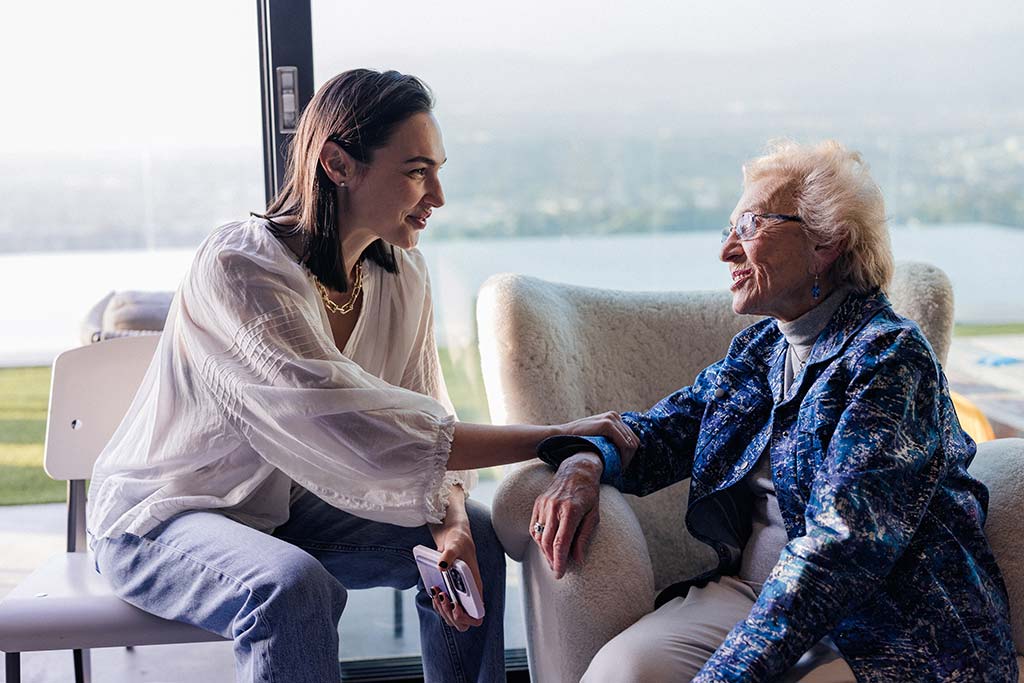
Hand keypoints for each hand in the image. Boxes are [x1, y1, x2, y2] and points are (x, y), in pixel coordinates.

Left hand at [428, 494, 483, 631]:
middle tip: (443, 598)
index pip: (477, 615)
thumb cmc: (458, 540)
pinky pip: (444, 608)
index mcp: (476, 587)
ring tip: (437, 592)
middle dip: (450, 616)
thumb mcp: (454, 544)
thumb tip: (441, 566)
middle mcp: (469, 595)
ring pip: (452, 618)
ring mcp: (459, 595)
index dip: (466, 618)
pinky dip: (437, 604)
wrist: (452, 535)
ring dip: (442, 611)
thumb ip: (449, 554)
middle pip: (462, 622)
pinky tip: (434, 591)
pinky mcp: (450, 592)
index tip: (455, 608)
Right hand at [530, 452, 602, 578]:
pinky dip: (538, 540)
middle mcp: (554, 507)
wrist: (576, 471)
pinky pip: (534, 527)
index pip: (561, 542)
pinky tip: (546, 546)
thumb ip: (584, 537)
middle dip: (551, 560)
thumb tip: (578, 559)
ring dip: (545, 551)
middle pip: (547, 542)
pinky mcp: (538, 503)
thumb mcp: (594, 515)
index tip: (559, 574)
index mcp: (571, 511)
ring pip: (539, 536)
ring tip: (553, 560)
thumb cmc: (589, 494)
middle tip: (557, 570)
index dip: (559, 561)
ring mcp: (544, 504)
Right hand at [559, 411, 637, 462]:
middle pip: (633, 440)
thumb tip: (622, 454)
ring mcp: (611, 418)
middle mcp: (614, 416)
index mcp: (613, 418)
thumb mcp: (596, 437)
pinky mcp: (607, 424)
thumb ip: (608, 440)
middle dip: (629, 457)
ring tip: (618, 468)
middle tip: (620, 469)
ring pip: (631, 443)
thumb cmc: (576, 440)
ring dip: (626, 458)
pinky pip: (624, 443)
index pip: (631, 437)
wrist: (561, 436)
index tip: (620, 465)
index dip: (628, 454)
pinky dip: (623, 456)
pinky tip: (616, 464)